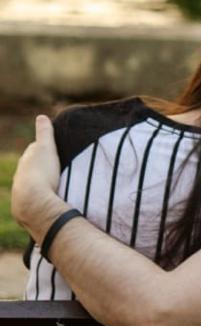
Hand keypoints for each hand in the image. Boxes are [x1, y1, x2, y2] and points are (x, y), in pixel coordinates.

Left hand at [11, 116, 63, 241]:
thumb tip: (41, 117)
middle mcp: (20, 176)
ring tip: (53, 185)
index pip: (34, 151)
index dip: (44, 149)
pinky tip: (48, 200)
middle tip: (55, 167)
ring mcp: (21, 192)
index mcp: (25, 161)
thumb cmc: (42, 173)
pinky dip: (40, 198)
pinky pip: (34, 200)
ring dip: (41, 184)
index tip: (53, 150)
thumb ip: (44, 133)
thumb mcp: (46, 148)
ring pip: (32, 185)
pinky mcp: (24, 208)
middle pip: (31, 168)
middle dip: (41, 167)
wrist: (34, 203)